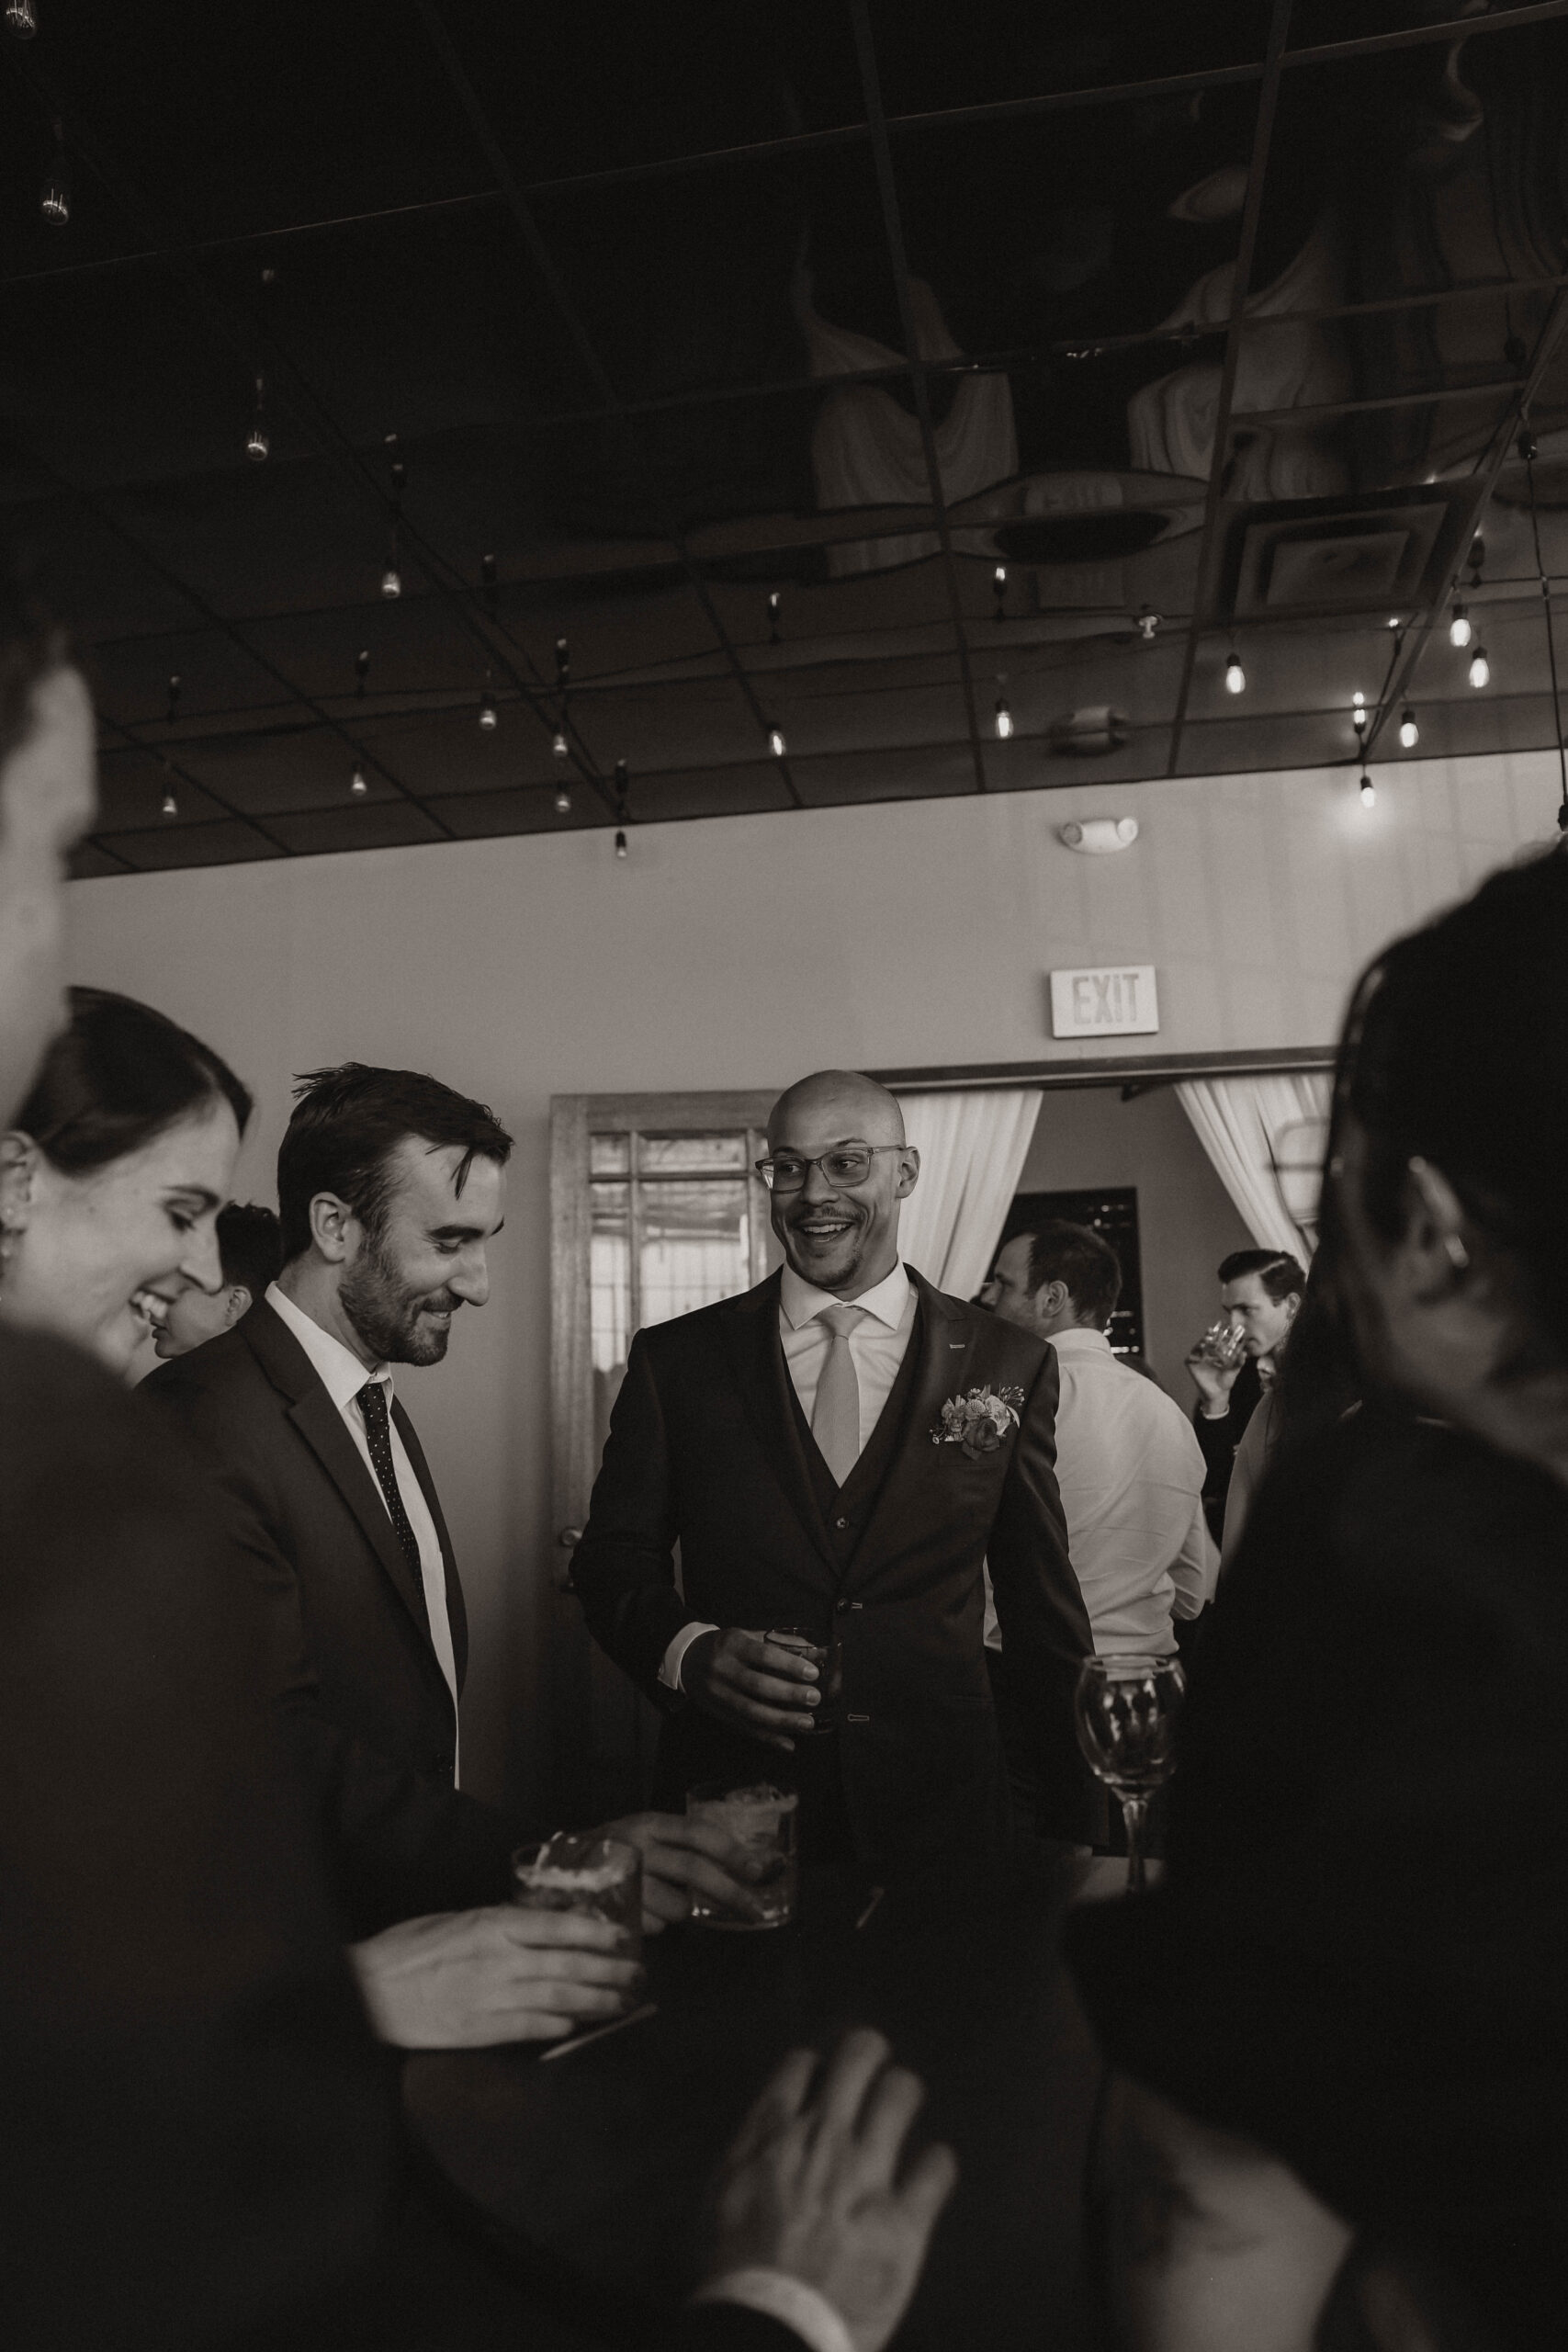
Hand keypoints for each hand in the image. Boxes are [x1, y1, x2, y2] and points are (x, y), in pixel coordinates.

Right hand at [349, 1906, 642, 2048]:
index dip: (595, 1931)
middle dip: (609, 1970)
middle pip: (567, 1964)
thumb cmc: (409, 1948)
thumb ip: (498, 1923)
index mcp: (491, 1925)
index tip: (623, 1936)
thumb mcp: (456, 1920)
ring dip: (596, 2000)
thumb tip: (541, 1925)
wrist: (369, 1991)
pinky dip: (559, 2024)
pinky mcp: (480, 2030)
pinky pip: (531, 2026)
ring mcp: (491, 1997)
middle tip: (637, 1973)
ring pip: (558, 1997)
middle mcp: (498, 1960)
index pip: (557, 1925)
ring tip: (622, 2001)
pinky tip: (579, 2023)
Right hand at [598, 1808, 779, 1930]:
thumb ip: (679, 1845)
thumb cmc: (612, 1851)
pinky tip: (641, 1913)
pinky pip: (655, 1927)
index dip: (731, 1851)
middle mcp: (636, 1846)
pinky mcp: (613, 1909)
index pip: (698, 1832)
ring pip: (677, 1906)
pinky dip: (657, 1925)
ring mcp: (623, 1879)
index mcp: (648, 1823)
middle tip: (753, 1911)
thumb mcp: (643, 1834)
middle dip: (730, 1892)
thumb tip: (736, 1867)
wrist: (556, 1870)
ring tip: (663, 1901)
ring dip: (682, 1911)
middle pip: (694, 1869)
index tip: (757, 1870)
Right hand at [683, 1627, 819, 1752]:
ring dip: (782, 1721)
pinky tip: (788, 1743)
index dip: (789, 1665)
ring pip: (752, 1711)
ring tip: (807, 1723)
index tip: (813, 1673)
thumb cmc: (727, 1646)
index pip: (763, 1655)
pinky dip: (768, 1738)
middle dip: (789, 1694)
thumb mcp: (748, 1635)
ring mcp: (719, 1694)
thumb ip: (780, 1643)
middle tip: (814, 1698)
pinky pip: (745, 1728)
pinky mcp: (719, 1713)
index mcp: (733, 1645)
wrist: (688, 1660)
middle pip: (758, 1685)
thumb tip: (817, 1652)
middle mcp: (723, 1670)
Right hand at [700, 2028, 957, 2351]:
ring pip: (902, 2093)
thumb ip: (750, 2149)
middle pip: (860, 2055)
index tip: (821, 2080)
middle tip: (872, 2070)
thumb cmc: (734, 2272)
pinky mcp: (903, 2222)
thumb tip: (771, 2123)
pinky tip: (930, 2171)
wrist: (769, 2328)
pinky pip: (937, 2166)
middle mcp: (824, 2140)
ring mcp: (867, 2176)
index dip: (815, 2067)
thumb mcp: (721, 2195)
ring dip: (903, 2095)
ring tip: (903, 2105)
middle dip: (868, 2054)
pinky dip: (935, 2164)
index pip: (802, 2064)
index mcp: (773, 2134)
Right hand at [1184, 1335, 1241, 1413]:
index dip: (1216, 1333)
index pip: (1215, 1339)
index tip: (1219, 1327)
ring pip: (1196, 1348)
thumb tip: (1244, 1353)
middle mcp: (1206, 1353)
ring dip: (1201, 1344)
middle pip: (1205, 1341)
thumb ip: (1239, 1362)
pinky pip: (1189, 1359)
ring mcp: (1198, 1359)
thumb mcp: (1235, 1370)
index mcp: (1216, 1351)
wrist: (1219, 1393)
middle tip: (1211, 1333)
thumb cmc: (1227, 1380)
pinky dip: (1193, 1356)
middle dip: (1208, 1336)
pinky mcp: (1191, 1366)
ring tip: (1206, 1343)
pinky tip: (1200, 1357)